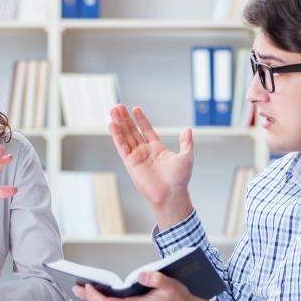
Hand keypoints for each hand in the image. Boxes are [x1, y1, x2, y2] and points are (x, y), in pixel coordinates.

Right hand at [108, 104, 194, 228]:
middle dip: (125, 119)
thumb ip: (186, 143)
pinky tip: (112, 125)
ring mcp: (137, 157)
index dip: (141, 119)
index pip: (146, 130)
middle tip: (118, 107)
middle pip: (132, 131)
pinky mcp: (130, 164)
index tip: (135, 109)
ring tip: (113, 111)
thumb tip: (188, 130)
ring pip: (125, 137)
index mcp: (157, 149)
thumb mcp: (186, 157)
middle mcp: (145, 152)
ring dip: (119, 124)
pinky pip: (122, 147)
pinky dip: (117, 136)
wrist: (171, 194)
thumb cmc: (179, 179)